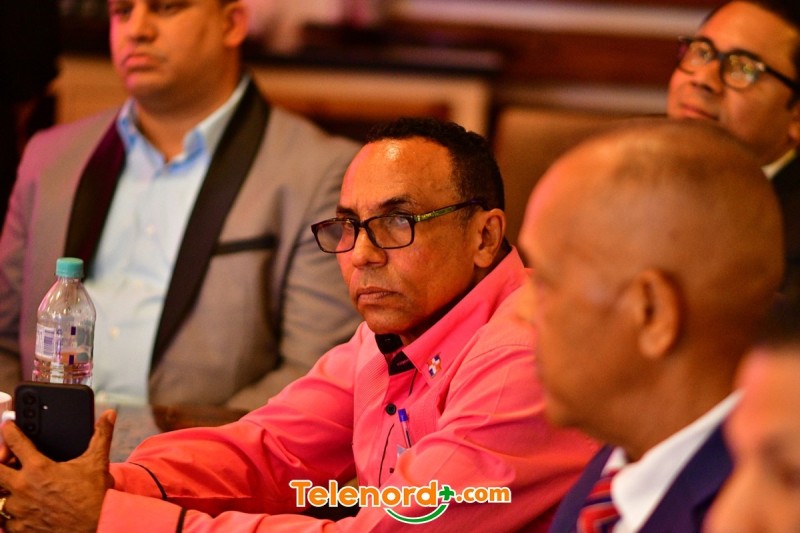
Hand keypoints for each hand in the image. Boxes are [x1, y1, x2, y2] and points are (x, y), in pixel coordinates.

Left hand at [0, 409, 115, 532]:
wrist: (97, 525)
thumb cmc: (94, 496)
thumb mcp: (97, 461)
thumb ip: (101, 434)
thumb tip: (109, 414)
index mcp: (39, 468)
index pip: (15, 442)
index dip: (9, 430)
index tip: (8, 426)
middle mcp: (24, 488)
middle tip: (7, 461)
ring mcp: (19, 510)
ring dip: (5, 492)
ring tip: (17, 488)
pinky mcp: (20, 529)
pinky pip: (4, 521)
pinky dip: (9, 515)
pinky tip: (21, 510)